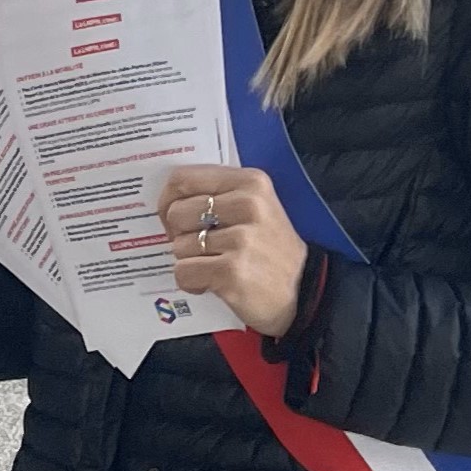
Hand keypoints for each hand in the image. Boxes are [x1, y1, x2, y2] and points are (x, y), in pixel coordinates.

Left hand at [158, 163, 307, 337]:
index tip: (173, 217)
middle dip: (180, 235)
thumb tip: (165, 202)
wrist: (304, 291)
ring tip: (218, 266)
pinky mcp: (232, 271)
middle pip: (176, 213)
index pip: (183, 179)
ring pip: (178, 246)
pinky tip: (215, 283)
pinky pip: (184, 273)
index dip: (168, 200)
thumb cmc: (268, 249)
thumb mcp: (254, 208)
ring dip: (190, 262)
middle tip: (203, 248)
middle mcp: (247, 205)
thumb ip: (216, 195)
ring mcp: (241, 239)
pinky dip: (193, 283)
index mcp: (250, 183)